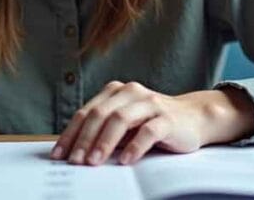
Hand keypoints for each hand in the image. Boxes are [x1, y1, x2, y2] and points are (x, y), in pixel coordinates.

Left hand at [51, 81, 253, 165]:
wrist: (194, 118)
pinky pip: (148, 131)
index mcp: (116, 91)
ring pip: (120, 119)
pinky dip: (134, 146)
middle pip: (100, 114)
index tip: (59, 154)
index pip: (86, 112)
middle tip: (74, 161)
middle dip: (84, 139)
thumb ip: (104, 131)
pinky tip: (125, 161)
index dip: (70, 133)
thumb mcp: (125, 125)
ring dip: (104, 142)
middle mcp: (131, 92)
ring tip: (94, 162)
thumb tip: (75, 153)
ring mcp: (150, 103)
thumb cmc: (153, 123)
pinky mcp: (167, 118)